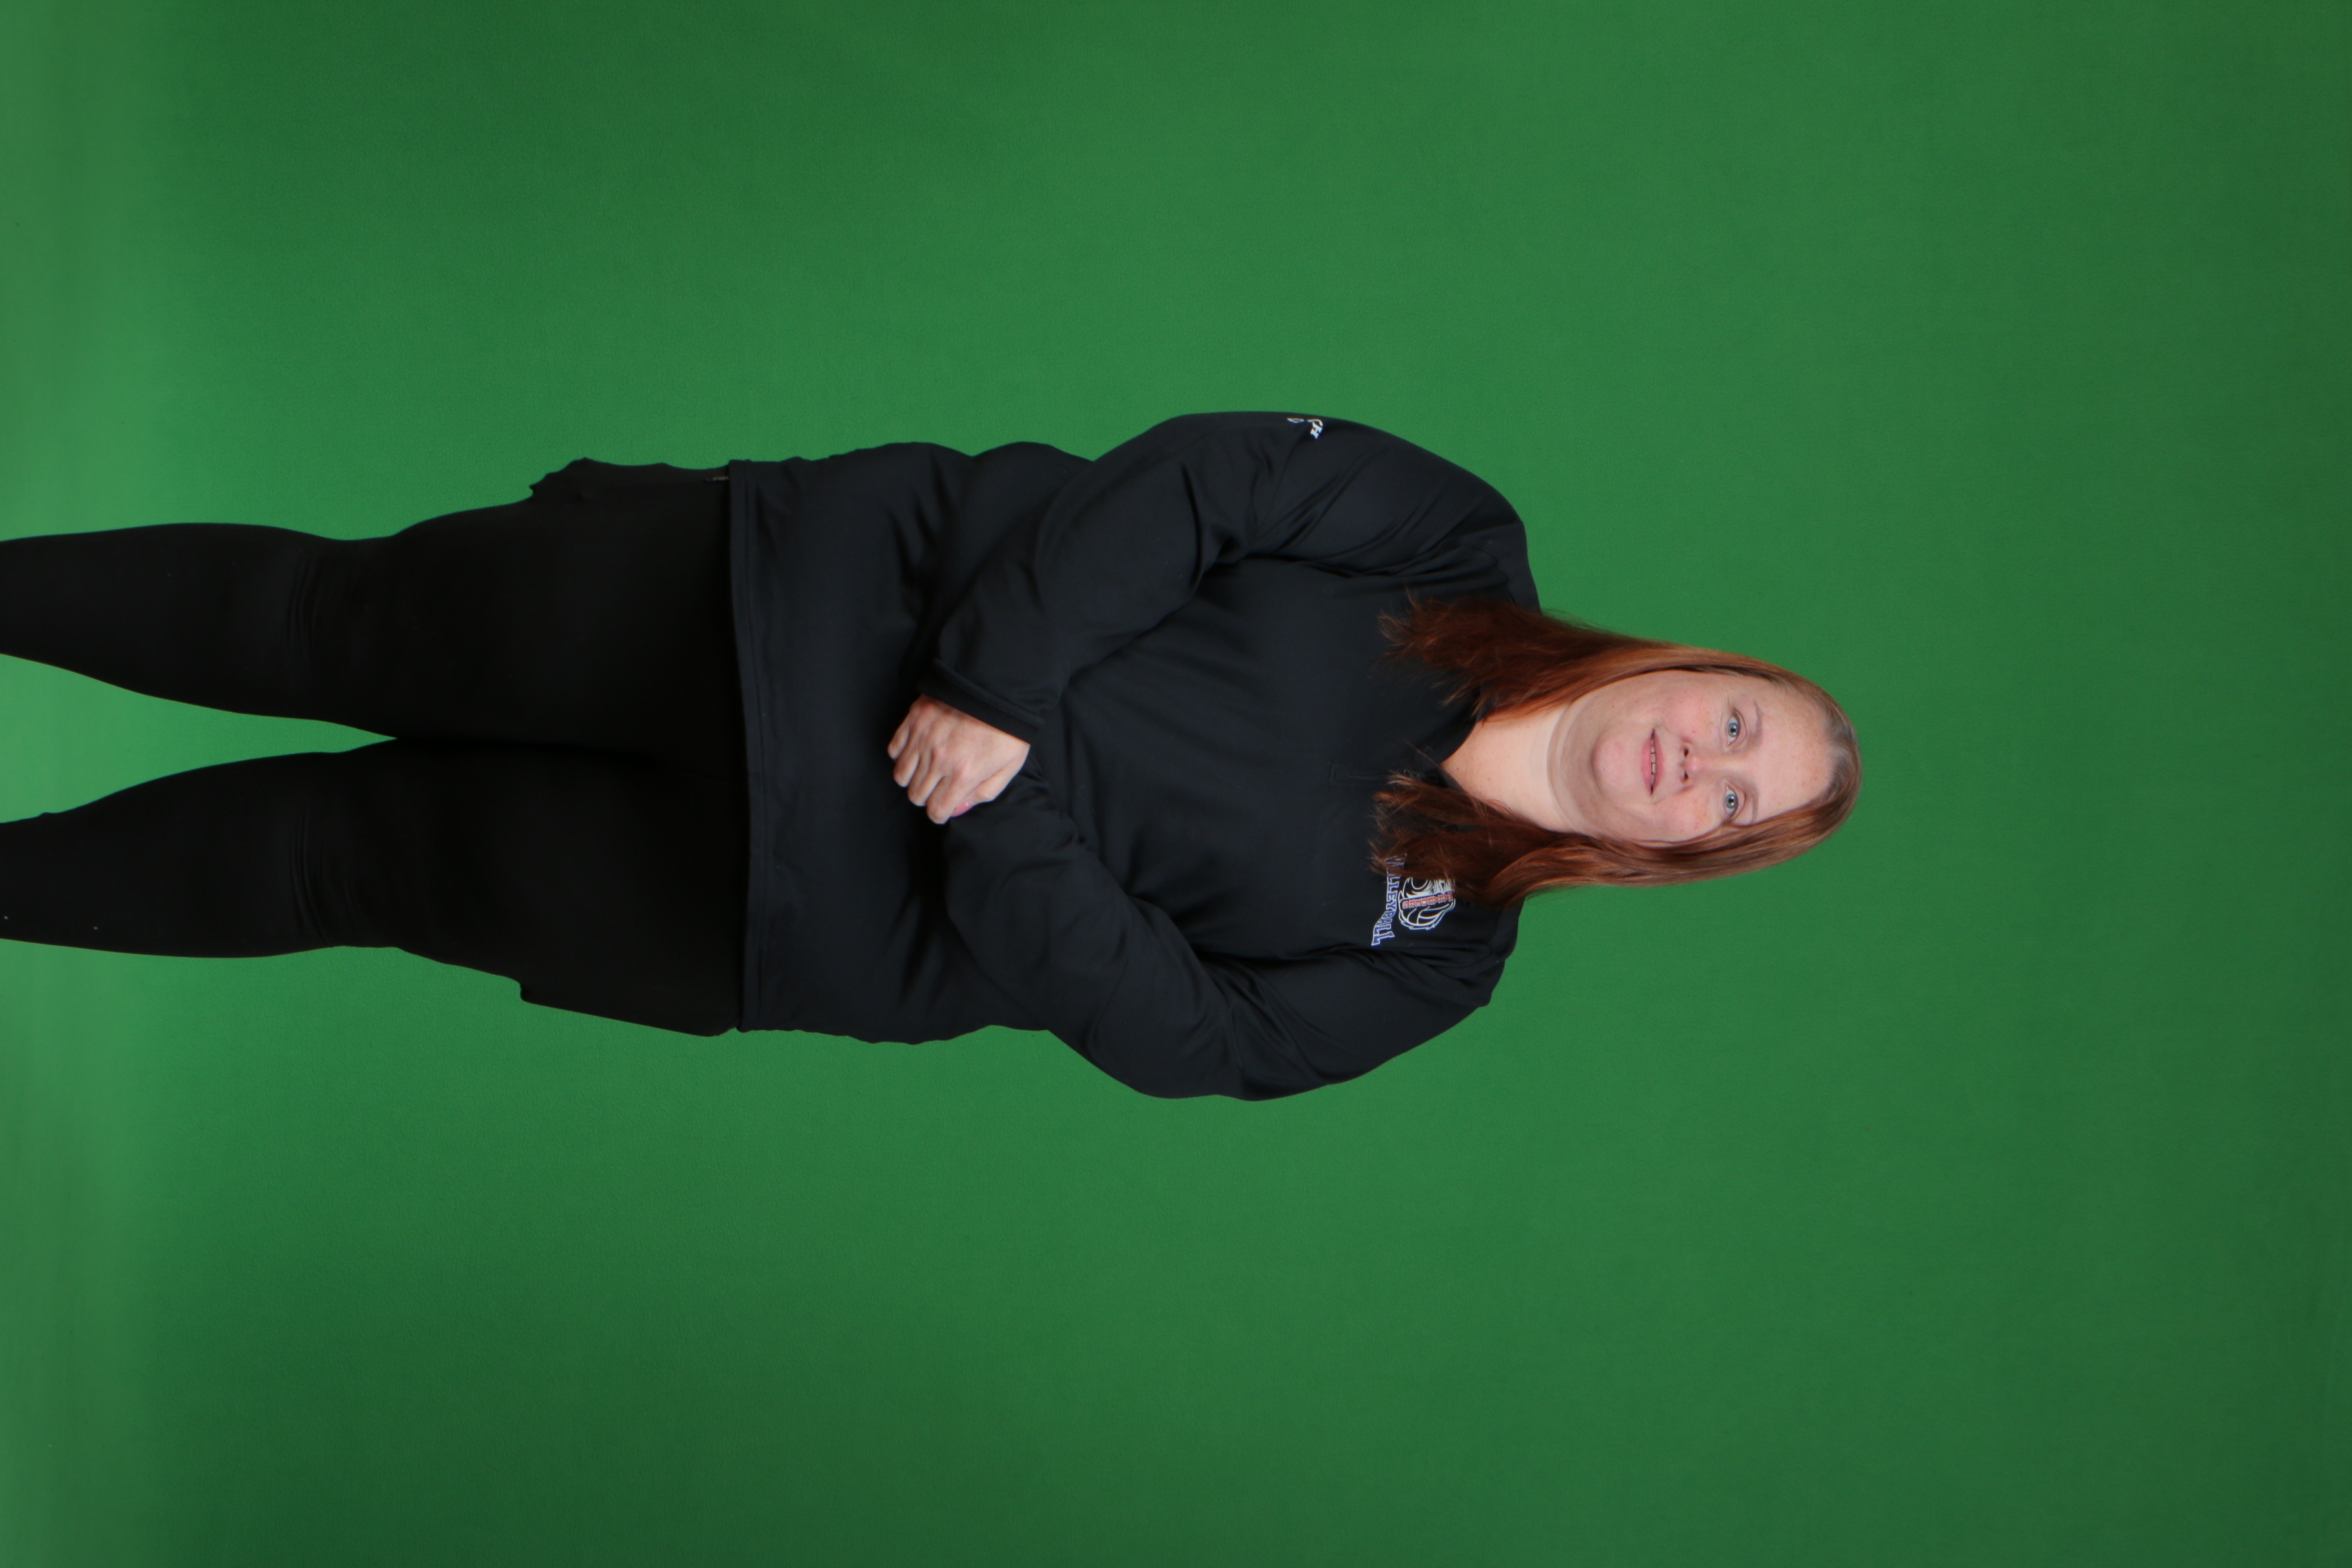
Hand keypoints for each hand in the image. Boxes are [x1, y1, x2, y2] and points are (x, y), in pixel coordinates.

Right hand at [887, 695, 1030, 823]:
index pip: (936, 810)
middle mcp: (938, 760)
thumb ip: (984, 793)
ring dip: (913, 779)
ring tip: (927, 770)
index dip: (940, 813)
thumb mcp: (1009, 766)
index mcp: (963, 774)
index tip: (944, 806)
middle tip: (938, 787)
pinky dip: (902, 755)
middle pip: (916, 795)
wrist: (998, 687)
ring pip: (901, 776)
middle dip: (927, 797)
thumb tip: (958, 809)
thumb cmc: (1008, 728)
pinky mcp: (914, 720)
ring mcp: (923, 739)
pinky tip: (918, 752)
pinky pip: (894, 749)